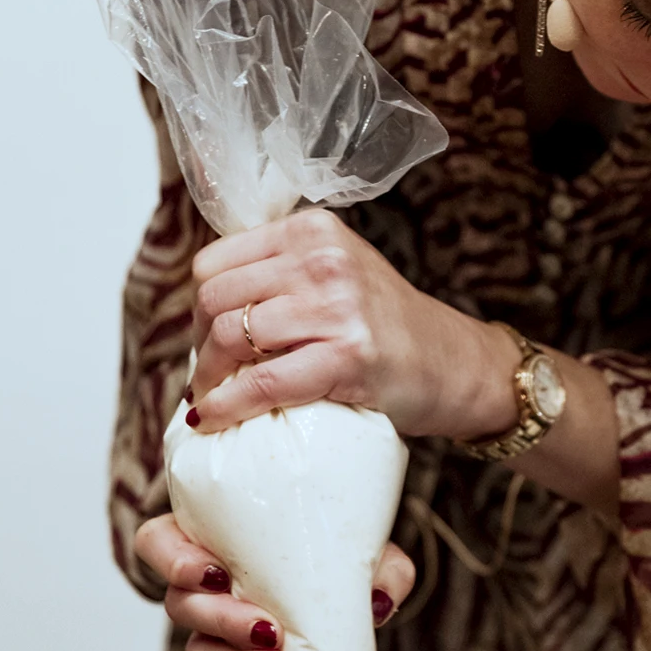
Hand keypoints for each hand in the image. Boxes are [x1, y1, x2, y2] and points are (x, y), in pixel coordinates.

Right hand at [135, 513, 414, 650]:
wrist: (346, 583)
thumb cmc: (333, 548)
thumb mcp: (358, 545)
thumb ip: (377, 563)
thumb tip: (380, 601)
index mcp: (210, 540)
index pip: (159, 543)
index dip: (173, 561)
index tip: (215, 574)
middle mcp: (202, 590)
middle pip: (182, 607)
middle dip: (221, 621)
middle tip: (267, 628)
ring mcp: (214, 636)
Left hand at [186, 210, 519, 439]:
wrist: (452, 365)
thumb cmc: (387, 328)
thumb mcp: (338, 274)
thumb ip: (282, 273)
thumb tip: (205, 307)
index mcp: (313, 231)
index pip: (215, 263)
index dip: (200, 307)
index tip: (207, 338)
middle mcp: (323, 258)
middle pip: (215, 299)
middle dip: (199, 345)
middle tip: (208, 376)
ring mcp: (337, 306)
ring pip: (228, 336)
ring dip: (208, 378)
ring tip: (212, 399)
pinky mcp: (347, 355)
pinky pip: (262, 382)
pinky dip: (227, 405)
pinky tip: (213, 419)